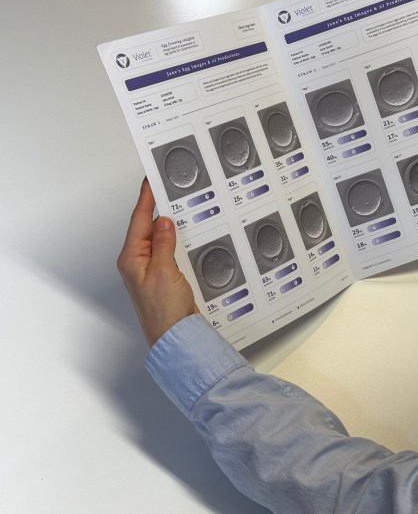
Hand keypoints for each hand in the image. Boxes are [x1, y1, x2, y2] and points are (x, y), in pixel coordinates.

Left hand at [117, 179, 197, 346]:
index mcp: (132, 258)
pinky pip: (170, 252)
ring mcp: (152, 270)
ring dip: (170, 226)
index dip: (146, 198)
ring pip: (161, 239)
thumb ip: (164, 244)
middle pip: (148, 227)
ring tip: (179, 208)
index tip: (150, 181)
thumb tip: (163, 222)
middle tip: (167, 188)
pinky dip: (178, 242)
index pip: (139, 220)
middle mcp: (139, 263)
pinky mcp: (165, 277)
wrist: (175, 337)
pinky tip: (186, 237)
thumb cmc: (163, 312)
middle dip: (158, 208)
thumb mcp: (164, 271)